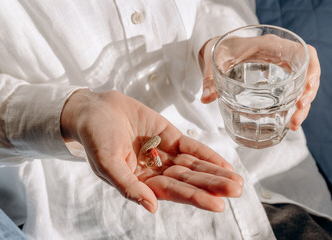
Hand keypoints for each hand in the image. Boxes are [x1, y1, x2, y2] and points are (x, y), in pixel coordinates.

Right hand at [61, 90, 242, 212]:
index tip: (218, 204)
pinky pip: (191, 147)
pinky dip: (207, 154)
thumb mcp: (107, 163)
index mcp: (141, 182)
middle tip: (236, 190)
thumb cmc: (95, 138)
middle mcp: (156, 171)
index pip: (173, 192)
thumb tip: (151, 206)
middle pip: (189, 180)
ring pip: (194, 166)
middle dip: (213, 185)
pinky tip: (223, 163)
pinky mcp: (169, 136)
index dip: (195, 197)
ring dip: (215, 172)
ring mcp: (164, 153)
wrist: (95, 110)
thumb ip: (128, 186)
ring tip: (237, 181)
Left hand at [199, 36, 319, 130]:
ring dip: (302, 105)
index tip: (308, 88)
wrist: (217, 49)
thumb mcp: (214, 61)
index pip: (303, 52)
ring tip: (293, 125)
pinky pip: (291, 91)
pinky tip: (288, 122)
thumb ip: (209, 79)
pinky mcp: (275, 80)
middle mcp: (280, 56)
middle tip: (297, 115)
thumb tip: (206, 99)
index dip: (312, 68)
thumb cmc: (218, 49)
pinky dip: (292, 106)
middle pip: (305, 73)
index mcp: (270, 46)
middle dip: (307, 95)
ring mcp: (279, 69)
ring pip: (300, 86)